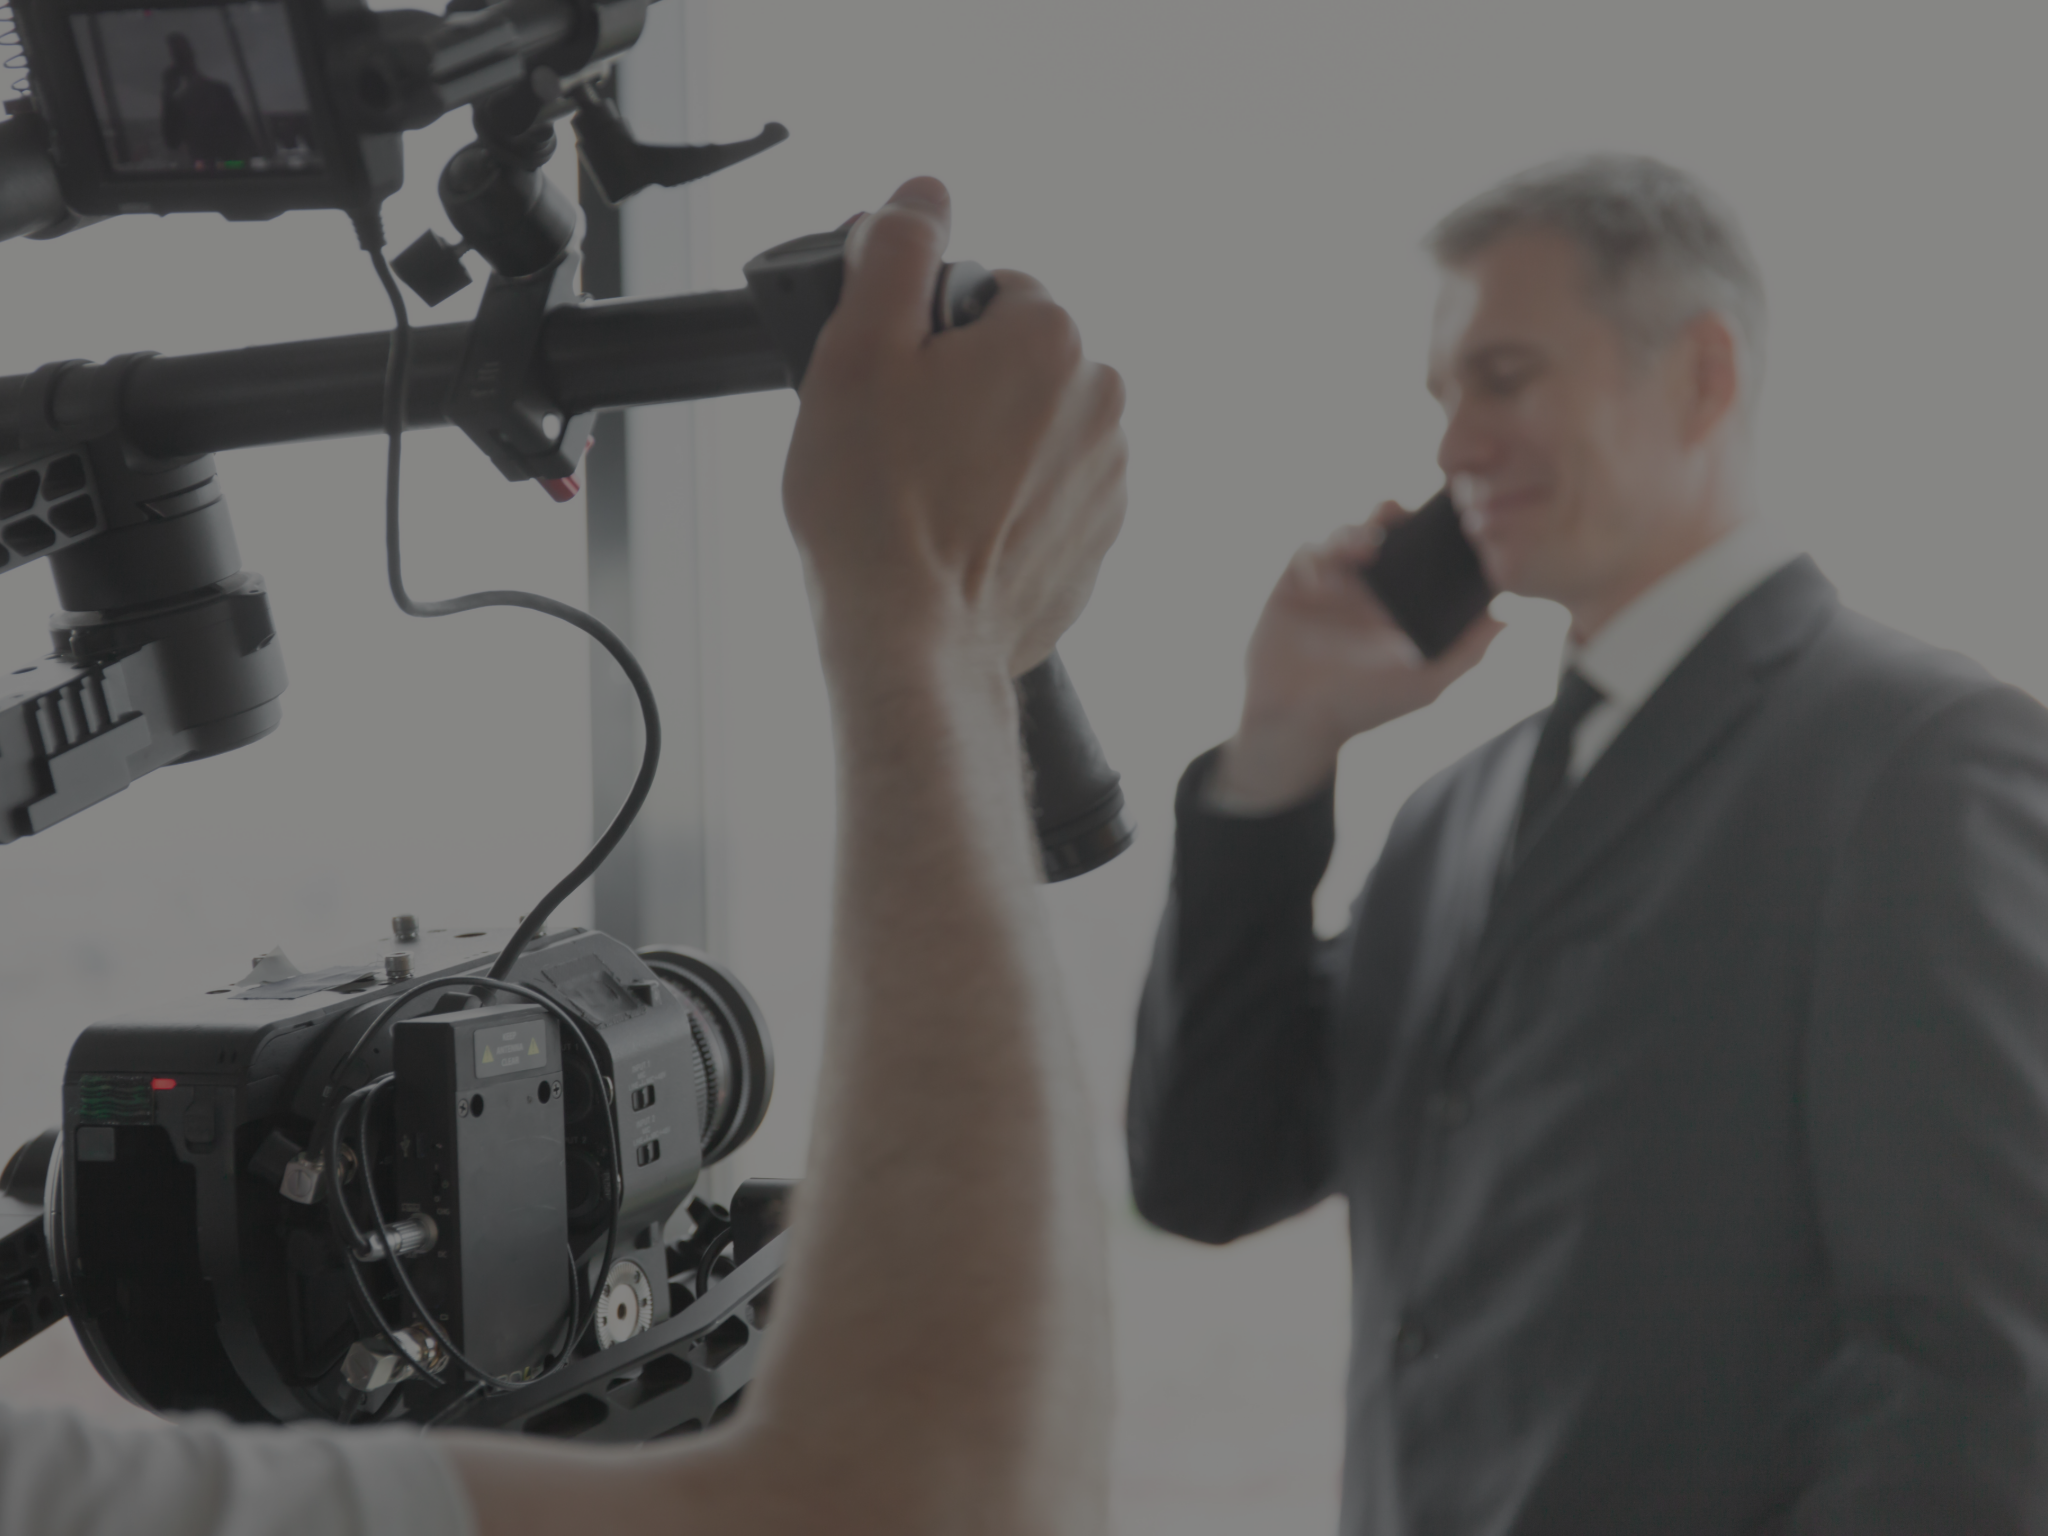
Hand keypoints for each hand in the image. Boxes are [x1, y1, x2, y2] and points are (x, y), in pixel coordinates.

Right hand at [781, 177, 1127, 685]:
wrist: (912, 641)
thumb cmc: (876, 507)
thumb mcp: (856, 348)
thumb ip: (898, 250)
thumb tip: (925, 195)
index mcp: (1051, 337)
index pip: (987, 292)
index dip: (924, 333)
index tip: (894, 386)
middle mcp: (1102, 401)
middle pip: (1015, 360)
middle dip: (960, 388)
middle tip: (898, 445)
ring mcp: (1107, 478)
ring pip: (1031, 429)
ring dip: (984, 447)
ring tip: (923, 497)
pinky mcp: (1097, 543)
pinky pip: (1044, 497)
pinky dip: (1004, 507)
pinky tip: (954, 537)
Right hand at [1208, 500, 1501, 812]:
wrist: (1299, 721)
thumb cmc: (1363, 707)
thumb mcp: (1425, 684)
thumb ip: (1467, 653)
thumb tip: (1508, 619)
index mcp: (1398, 604)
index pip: (1419, 554)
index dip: (1431, 533)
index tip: (1445, 521)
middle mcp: (1365, 588)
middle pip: (1382, 532)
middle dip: (1392, 515)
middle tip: (1401, 513)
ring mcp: (1328, 585)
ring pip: (1345, 535)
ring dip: (1356, 530)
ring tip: (1367, 545)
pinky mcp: (1293, 587)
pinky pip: (1307, 554)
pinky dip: (1319, 554)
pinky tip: (1329, 574)